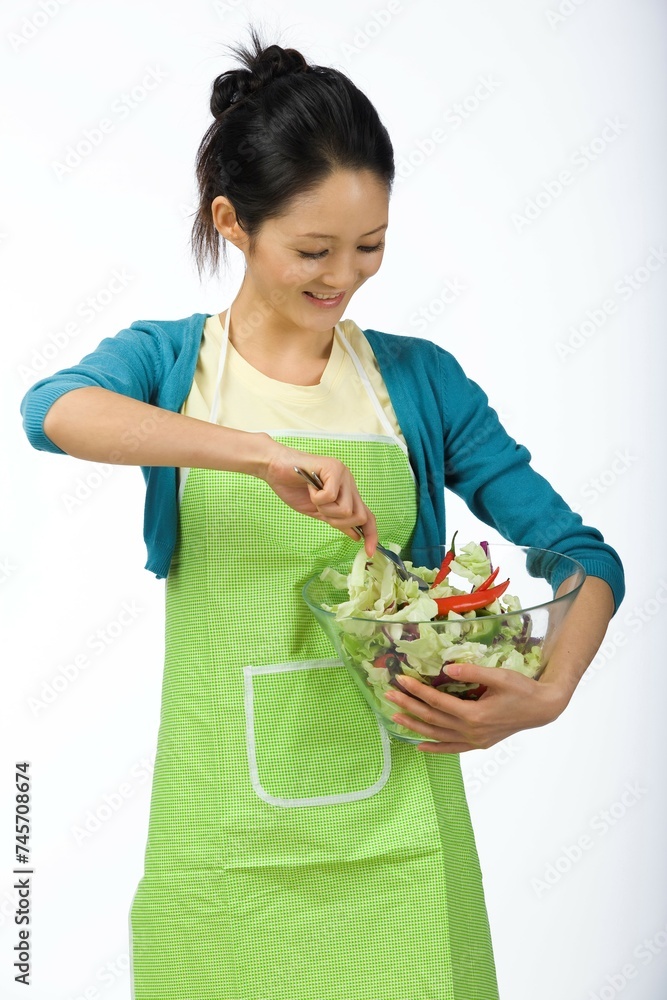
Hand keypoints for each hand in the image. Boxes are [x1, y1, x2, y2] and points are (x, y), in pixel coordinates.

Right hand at [263, 442, 377, 555]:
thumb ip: (337, 521)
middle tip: (321, 511)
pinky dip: (317, 498)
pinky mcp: (333, 467)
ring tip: (314, 497)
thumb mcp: (318, 511)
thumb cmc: (293, 487)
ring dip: (325, 510)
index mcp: (347, 492)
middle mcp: (349, 483)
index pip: (367, 516)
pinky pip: (330, 496)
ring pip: (345, 509)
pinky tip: (310, 488)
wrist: (274, 468)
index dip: (371, 534)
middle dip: (339, 522)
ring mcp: (343, 474)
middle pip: (360, 516)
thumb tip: (356, 535)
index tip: (368, 552)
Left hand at [384, 662, 570, 752]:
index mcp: (474, 714)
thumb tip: (446, 668)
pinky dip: (434, 748)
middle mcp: (471, 731)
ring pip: (437, 735)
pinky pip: (451, 748)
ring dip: (414, 726)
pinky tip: (419, 746)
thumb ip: (472, 672)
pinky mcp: (478, 743)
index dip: (416, 690)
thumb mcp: (499, 675)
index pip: (436, 701)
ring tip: (395, 716)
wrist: (542, 709)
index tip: (400, 679)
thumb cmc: (522, 689)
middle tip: (388, 694)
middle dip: (408, 705)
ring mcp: (474, 740)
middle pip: (431, 718)